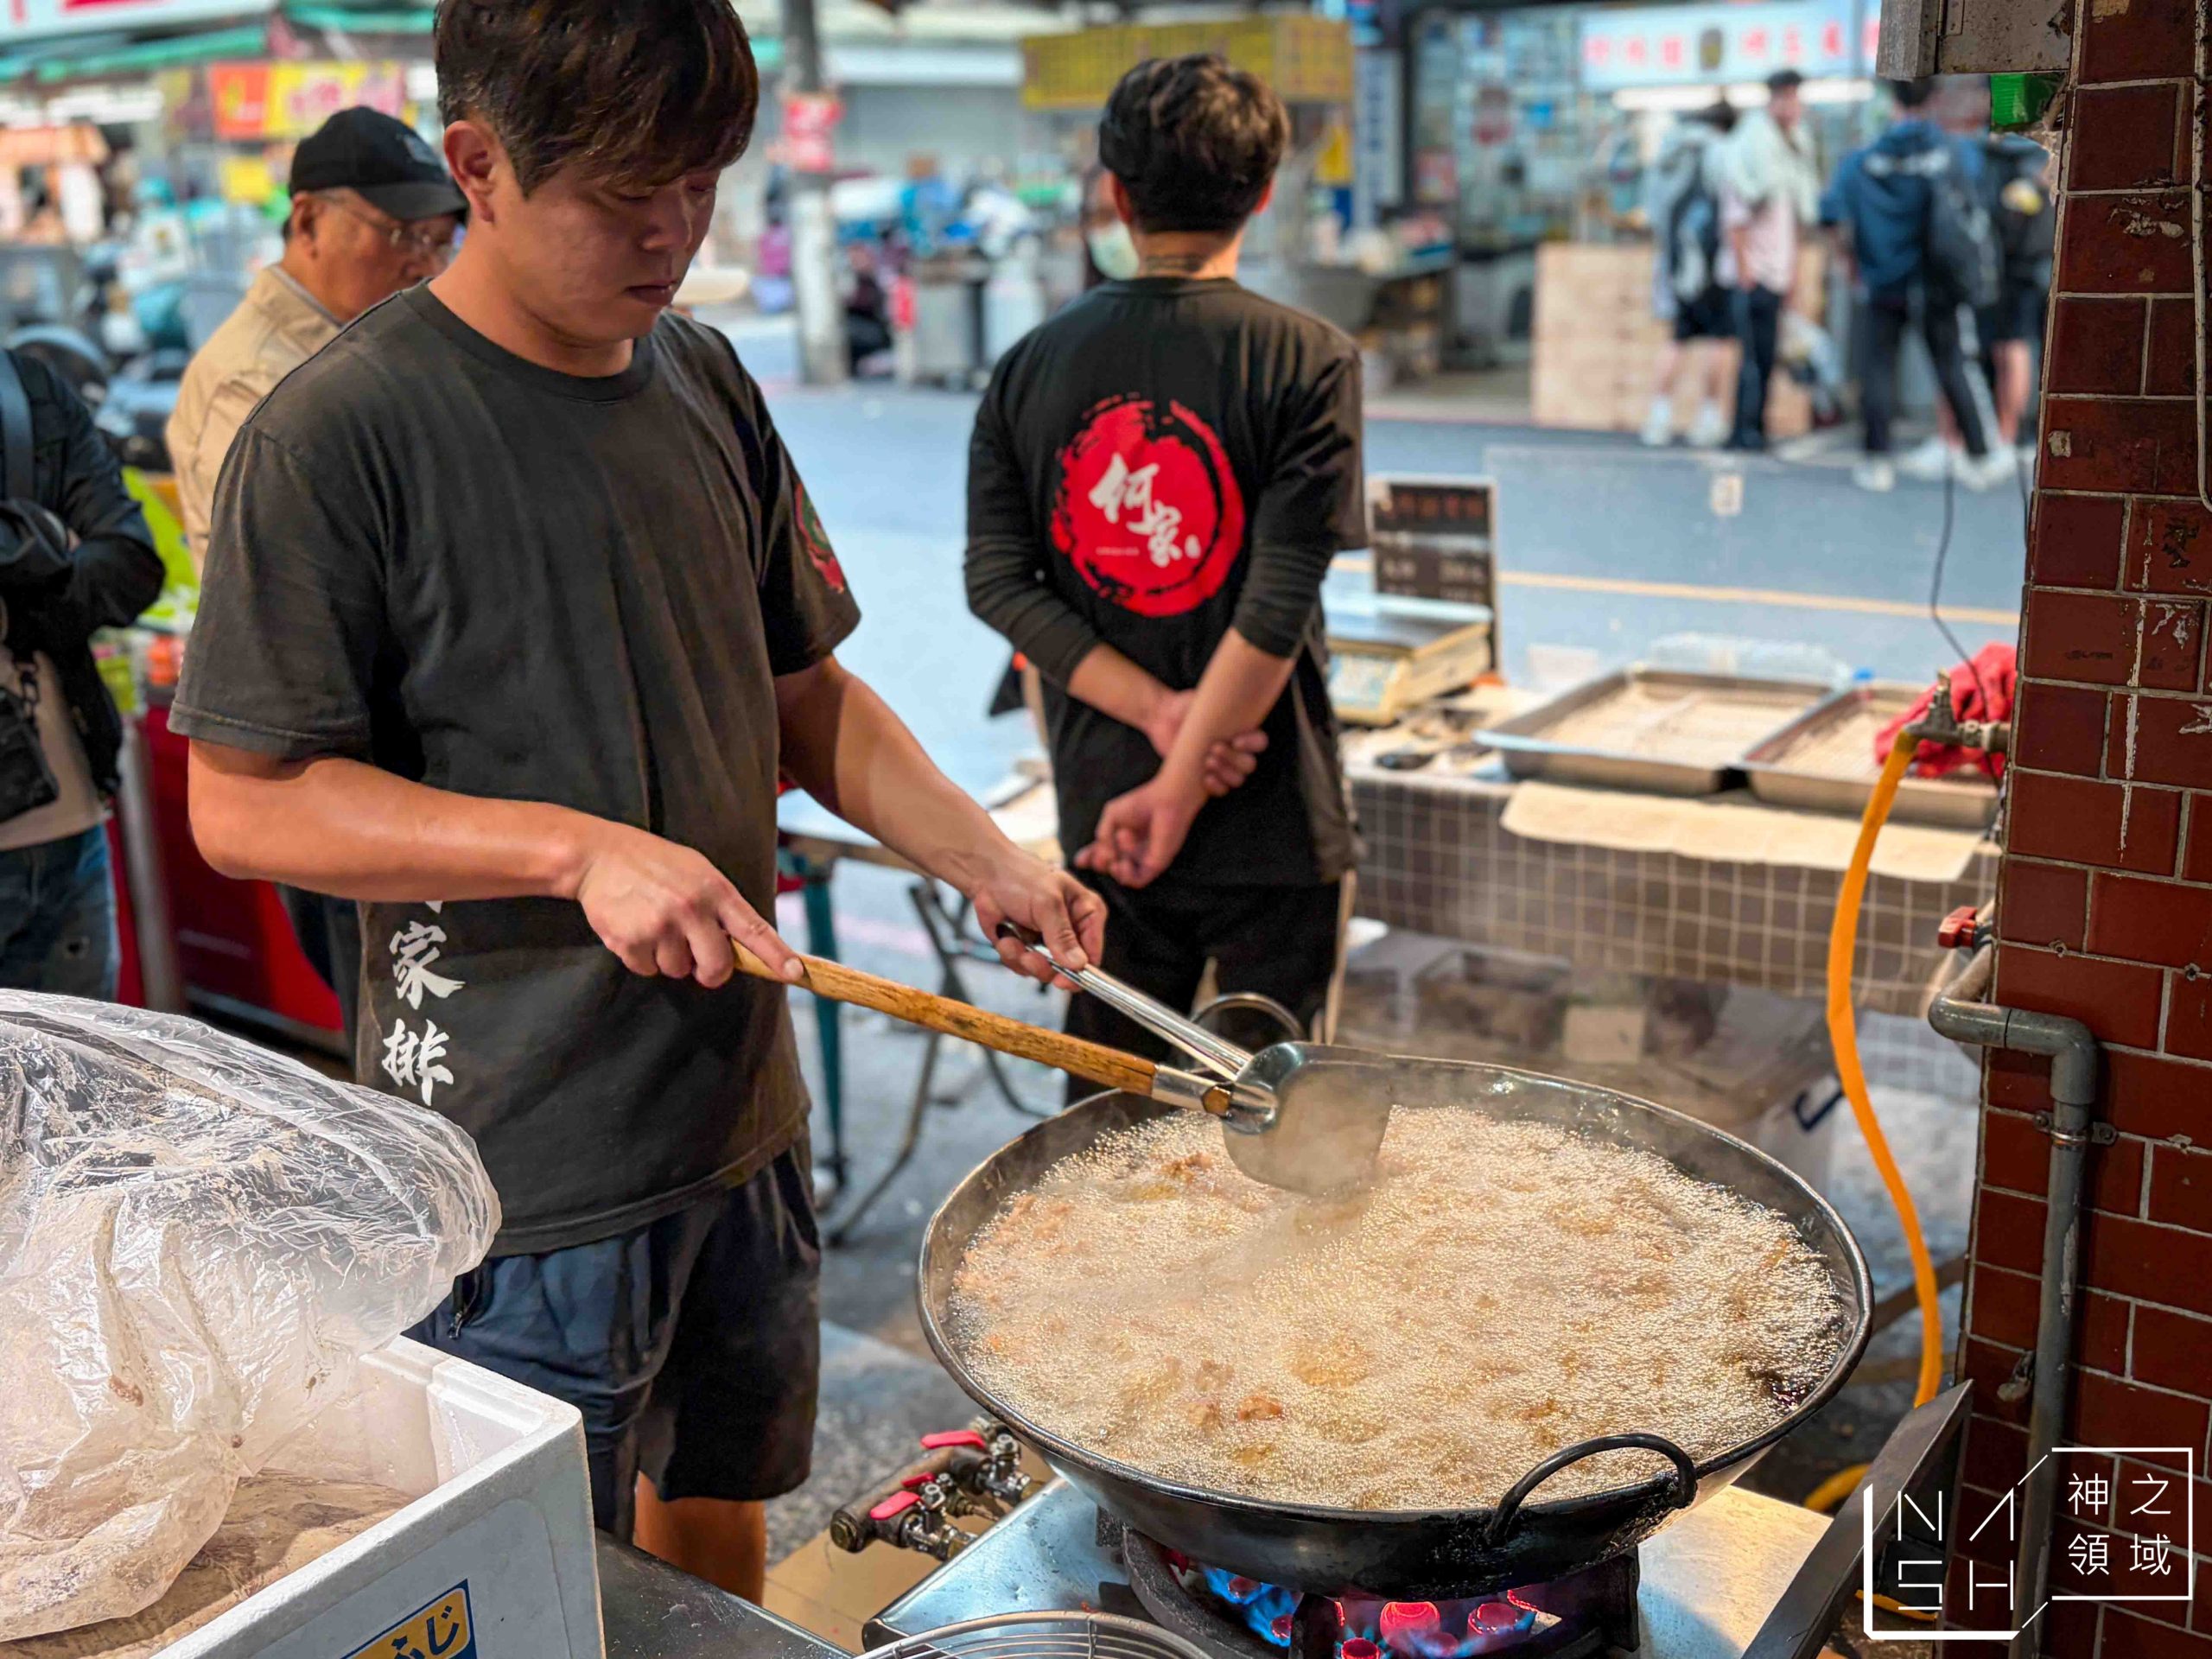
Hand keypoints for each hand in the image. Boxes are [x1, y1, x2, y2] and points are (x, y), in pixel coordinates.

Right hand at [567, 821, 799, 985]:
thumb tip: (739, 948)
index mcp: (715, 889)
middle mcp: (691, 908)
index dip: (776, 955)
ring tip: (655, 925)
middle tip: (697, 958)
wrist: (598, 855)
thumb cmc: (655, 865)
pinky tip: (635, 928)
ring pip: (678, 971)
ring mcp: (660, 926)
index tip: (795, 973)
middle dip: (709, 972)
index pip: (754, 929)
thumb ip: (720, 906)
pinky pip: (648, 970)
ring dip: (669, 958)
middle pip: (717, 968)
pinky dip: (643, 958)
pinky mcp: (630, 941)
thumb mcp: (698, 872)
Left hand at [969, 853, 1107, 986]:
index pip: (1093, 954)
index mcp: (1086, 914)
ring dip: (1024, 959)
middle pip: (1068, 969)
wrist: (985, 874)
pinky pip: (1022, 967)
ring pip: (1043, 971)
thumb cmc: (1021, 876)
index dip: (1080, 972)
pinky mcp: (1027, 948)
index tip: (1061, 979)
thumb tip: (1078, 964)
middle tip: (1029, 957)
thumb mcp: (1047, 903)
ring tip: (1013, 942)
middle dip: (1044, 966)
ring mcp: (1048, 942)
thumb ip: (1062, 935)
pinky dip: (1011, 955)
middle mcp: (1070, 931)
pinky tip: (1006, 937)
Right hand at [1074, 773, 1204, 889]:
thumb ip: (1102, 836)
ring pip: (1122, 877)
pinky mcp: (1155, 865)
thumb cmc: (1140, 803)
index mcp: (1118, 839)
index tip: (1080, 859)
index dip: (1087, 859)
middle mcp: (1130, 851)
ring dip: (1113, 869)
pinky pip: (1138, 881)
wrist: (1165, 799)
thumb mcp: (1112, 816)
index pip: (1100, 854)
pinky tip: (1124, 861)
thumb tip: (1103, 857)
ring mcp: (1142, 859)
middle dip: (1100, 863)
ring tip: (1114, 856)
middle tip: (1101, 853)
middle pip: (1109, 867)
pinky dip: (1126, 875)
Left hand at [1141, 689, 1270, 796]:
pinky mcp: (1208, 778)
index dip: (1252, 744)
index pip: (1260, 742)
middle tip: (1214, 749)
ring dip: (1226, 773)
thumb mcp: (1203, 699)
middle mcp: (1235, 750)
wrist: (1162, 719)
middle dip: (1234, 759)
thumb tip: (1229, 700)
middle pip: (1249, 764)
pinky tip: (1204, 777)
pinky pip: (1221, 790)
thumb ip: (1218, 701)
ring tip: (1206, 761)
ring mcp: (1222, 766)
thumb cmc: (1185, 706)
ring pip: (1238, 778)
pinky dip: (1217, 787)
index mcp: (1240, 731)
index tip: (1235, 740)